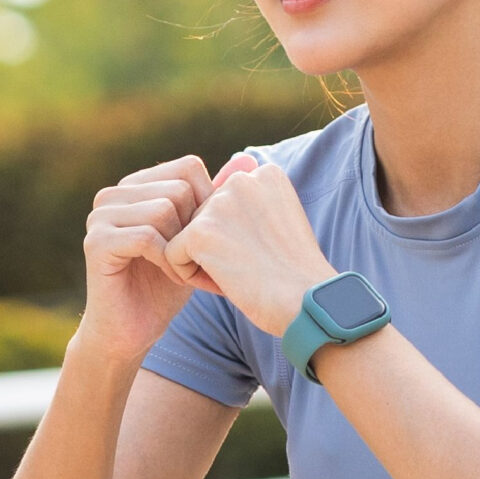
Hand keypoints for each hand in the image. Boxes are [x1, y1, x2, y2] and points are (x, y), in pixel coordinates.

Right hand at [77, 154, 213, 366]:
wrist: (132, 332)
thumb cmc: (166, 286)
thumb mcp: (198, 238)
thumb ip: (215, 199)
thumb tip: (248, 158)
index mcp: (135, 186)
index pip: (188, 168)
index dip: (208, 205)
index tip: (204, 240)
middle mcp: (113, 194)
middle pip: (179, 190)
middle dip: (195, 231)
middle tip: (190, 261)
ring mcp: (100, 216)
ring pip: (165, 210)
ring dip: (182, 249)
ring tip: (178, 270)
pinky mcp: (96, 242)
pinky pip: (147, 237)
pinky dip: (167, 261)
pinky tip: (168, 276)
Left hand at [164, 157, 335, 341]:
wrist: (306, 303)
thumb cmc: (297, 275)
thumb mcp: (280, 222)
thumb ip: (251, 204)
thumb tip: (227, 181)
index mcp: (265, 174)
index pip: (225, 203)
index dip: (239, 238)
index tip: (268, 255)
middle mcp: (241, 180)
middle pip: (203, 218)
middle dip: (218, 250)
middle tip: (254, 269)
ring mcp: (219, 204)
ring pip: (186, 237)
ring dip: (206, 263)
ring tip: (242, 276)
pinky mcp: (199, 232)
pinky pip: (172, 256)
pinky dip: (192, 278)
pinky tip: (227, 284)